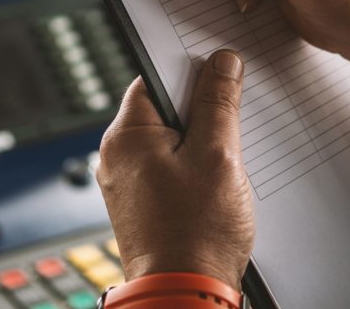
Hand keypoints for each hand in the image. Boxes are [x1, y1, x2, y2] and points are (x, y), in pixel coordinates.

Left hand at [96, 49, 254, 288]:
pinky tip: (216, 181)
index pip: (154, 78)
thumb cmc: (197, 232)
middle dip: (200, 109)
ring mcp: (128, 182)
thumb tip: (222, 63)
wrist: (186, 294)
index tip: (219, 68)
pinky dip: (192, 165)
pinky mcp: (143, 203)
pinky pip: (168, 166)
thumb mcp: (218, 155)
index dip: (189, 69)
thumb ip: (218, 103)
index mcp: (126, 136)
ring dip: (200, 140)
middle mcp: (118, 157)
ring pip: (169, 139)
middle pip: (163, 108)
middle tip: (232, 118)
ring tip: (226, 158)